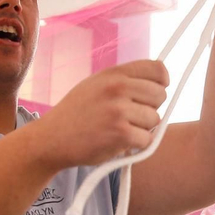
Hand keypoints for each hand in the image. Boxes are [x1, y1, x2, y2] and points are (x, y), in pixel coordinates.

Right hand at [31, 60, 167, 168]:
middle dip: (151, 108)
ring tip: (121, 129)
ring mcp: (119, 110)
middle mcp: (118, 87)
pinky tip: (119, 142)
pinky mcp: (121, 133)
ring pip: (155, 119)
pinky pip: (147, 140)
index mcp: (114, 73)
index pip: (157, 69)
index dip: (162, 82)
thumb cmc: (76, 114)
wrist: (52, 139)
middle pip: (160, 95)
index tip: (154, 93)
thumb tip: (160, 84)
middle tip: (132, 117)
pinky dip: (137, 145)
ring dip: (143, 129)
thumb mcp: (96, 85)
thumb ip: (124, 81)